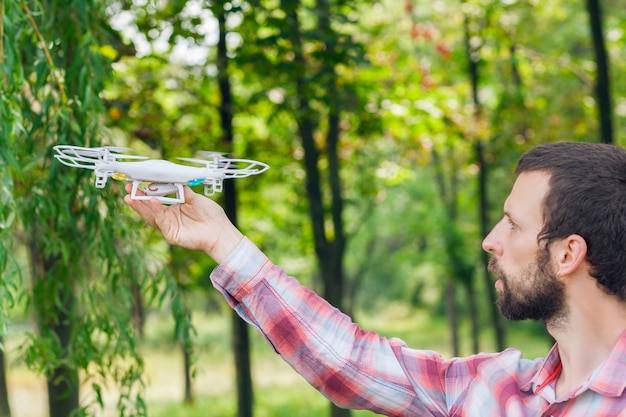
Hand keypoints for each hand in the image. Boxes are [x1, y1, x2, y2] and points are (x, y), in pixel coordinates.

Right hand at [123, 184, 242, 263]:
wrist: (221, 232)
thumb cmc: (212, 217)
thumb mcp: (195, 198)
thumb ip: (182, 191)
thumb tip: (173, 179)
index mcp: (174, 210)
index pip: (156, 201)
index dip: (146, 193)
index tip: (138, 183)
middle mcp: (169, 219)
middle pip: (150, 209)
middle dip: (138, 200)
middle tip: (128, 189)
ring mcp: (170, 228)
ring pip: (152, 216)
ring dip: (142, 206)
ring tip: (133, 196)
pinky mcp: (172, 235)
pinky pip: (162, 222)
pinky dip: (157, 211)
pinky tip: (152, 201)